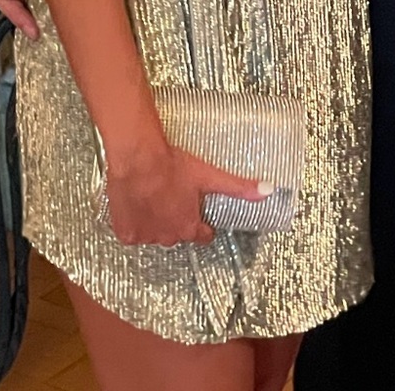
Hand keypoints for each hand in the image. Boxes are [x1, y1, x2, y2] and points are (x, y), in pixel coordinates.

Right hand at [105, 142, 272, 245]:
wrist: (138, 158)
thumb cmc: (171, 165)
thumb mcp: (209, 175)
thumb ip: (238, 186)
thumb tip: (268, 190)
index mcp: (189, 226)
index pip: (201, 235)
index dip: (200, 223)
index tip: (196, 213)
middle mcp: (168, 235)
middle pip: (176, 232)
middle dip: (175, 219)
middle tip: (171, 197)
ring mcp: (146, 235)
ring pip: (154, 232)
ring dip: (154, 220)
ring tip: (152, 197)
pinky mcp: (126, 232)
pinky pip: (132, 233)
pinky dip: (133, 222)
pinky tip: (135, 206)